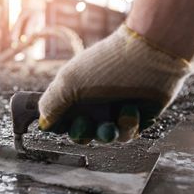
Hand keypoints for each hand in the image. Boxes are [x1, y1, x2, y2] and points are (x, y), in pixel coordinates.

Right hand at [38, 25, 189, 143]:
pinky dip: (127, 124)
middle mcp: (92, 103)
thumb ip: (50, 104)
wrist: (150, 57)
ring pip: (103, 137)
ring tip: (111, 123)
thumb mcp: (68, 82)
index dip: (56, 125)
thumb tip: (44, 123)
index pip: (58, 117)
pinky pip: (126, 134)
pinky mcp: (136, 117)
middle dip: (81, 133)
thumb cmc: (105, 66)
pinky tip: (131, 108)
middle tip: (85, 123)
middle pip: (80, 133)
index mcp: (73, 92)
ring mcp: (114, 110)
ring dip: (105, 133)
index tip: (57, 124)